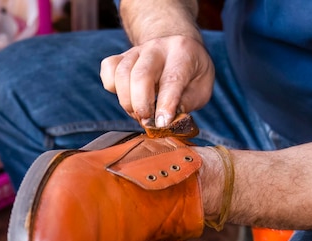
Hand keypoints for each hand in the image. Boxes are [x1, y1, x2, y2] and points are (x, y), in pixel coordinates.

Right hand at [100, 34, 214, 127]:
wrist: (175, 44)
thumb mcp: (202, 86)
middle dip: (141, 105)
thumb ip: (188, 102)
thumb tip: (168, 120)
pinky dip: (112, 88)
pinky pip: (108, 71)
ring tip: (139, 113)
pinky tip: (127, 95)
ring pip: (121, 74)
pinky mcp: (120, 56)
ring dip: (127, 101)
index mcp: (183, 52)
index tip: (162, 123)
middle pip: (141, 75)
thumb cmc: (190, 71)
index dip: (166, 104)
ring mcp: (136, 50)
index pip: (172, 79)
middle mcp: (157, 47)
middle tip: (147, 121)